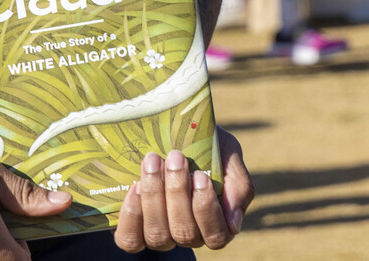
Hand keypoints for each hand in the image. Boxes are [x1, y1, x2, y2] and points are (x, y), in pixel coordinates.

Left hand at [115, 138, 249, 251]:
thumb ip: (238, 184)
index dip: (206, 210)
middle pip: (185, 233)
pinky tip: (135, 186)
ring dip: (154, 197)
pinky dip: (132, 215)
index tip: (200, 175)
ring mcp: (160, 235)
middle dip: (177, 193)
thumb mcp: (228, 154)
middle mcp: (188, 235)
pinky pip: (130, 239)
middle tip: (174, 157)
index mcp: (215, 224)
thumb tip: (234, 222)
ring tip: (152, 161)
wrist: (170, 128)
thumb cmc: (206, 144)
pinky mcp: (132, 232)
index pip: (216, 236)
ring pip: (158, 235)